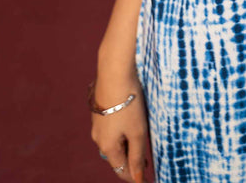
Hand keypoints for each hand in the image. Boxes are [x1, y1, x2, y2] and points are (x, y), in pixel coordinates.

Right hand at [90, 68, 152, 182]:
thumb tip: (137, 179)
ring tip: (142, 145)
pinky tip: (131, 125)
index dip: (135, 177)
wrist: (114, 72)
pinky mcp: (100, 110)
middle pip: (116, 157)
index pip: (121, 170)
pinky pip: (111, 128)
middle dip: (131, 161)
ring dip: (127, 146)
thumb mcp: (138, 132)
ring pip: (114, 142)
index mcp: (107, 147)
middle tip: (147, 164)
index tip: (147, 180)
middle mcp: (98, 138)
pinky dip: (122, 132)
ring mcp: (98, 124)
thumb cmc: (128, 103)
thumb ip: (137, 156)